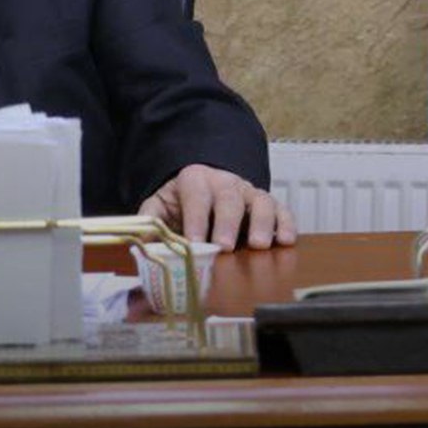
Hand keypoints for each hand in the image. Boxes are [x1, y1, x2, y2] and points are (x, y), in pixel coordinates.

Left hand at [139, 164, 296, 250]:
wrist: (207, 185)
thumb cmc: (183, 203)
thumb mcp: (160, 206)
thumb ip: (149, 221)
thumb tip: (140, 241)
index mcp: (196, 181)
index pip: (196, 197)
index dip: (196, 219)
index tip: (194, 243)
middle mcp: (225, 184)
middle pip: (229, 198)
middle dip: (227, 223)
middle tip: (224, 246)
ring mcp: (250, 193)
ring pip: (261, 201)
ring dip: (262, 223)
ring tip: (259, 245)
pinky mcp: (269, 204)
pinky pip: (282, 210)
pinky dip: (287, 224)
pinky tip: (286, 242)